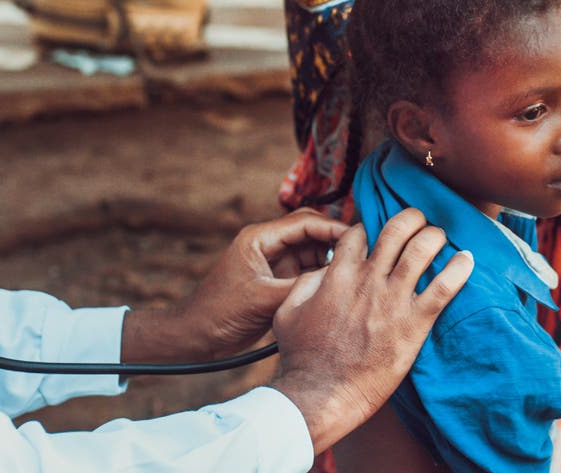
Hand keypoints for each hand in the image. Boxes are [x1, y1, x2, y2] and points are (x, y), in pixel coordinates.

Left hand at [126, 208, 346, 363]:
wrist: (196, 338)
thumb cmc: (219, 314)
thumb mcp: (263, 299)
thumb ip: (301, 286)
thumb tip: (338, 276)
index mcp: (259, 238)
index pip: (305, 222)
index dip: (334, 229)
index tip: (360, 240)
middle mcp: (268, 245)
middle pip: (312, 232)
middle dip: (337, 241)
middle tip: (364, 254)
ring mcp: (274, 263)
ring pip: (313, 252)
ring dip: (332, 260)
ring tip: (357, 272)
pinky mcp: (277, 281)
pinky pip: (307, 272)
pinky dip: (323, 276)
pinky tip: (340, 287)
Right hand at [269, 208, 471, 452]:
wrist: (322, 394)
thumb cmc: (302, 357)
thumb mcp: (288, 312)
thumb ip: (306, 284)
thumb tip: (323, 271)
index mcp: (339, 275)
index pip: (360, 233)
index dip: (371, 228)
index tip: (379, 235)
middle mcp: (369, 280)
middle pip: (397, 230)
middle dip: (412, 218)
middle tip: (419, 222)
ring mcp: (393, 301)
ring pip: (422, 250)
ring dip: (435, 236)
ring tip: (440, 237)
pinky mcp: (414, 324)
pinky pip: (443, 288)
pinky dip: (458, 269)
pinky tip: (467, 259)